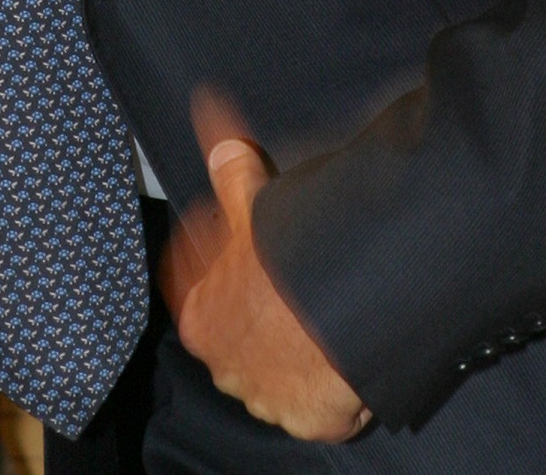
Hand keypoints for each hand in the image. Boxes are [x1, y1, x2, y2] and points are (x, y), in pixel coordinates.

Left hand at [161, 98, 371, 442]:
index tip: (248, 247)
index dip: (223, 260)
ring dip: (291, 338)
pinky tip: (335, 342)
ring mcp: (265, 395)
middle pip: (237, 326)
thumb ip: (230, 171)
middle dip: (259, 302)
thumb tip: (214, 128)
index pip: (201, 288)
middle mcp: (225, 364)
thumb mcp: (251, 205)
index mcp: (200, 316)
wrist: (345, 321)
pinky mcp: (307, 418)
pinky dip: (323, 373)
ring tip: (317, 306)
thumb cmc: (290, 266)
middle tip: (289, 273)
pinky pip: (311, 395)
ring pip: (273, 361)